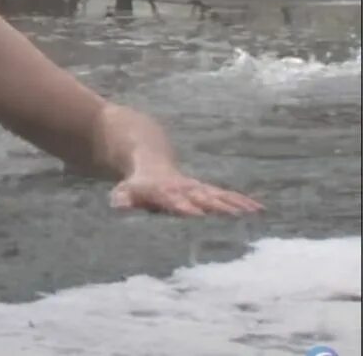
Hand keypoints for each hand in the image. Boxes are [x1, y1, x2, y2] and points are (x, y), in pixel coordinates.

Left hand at [110, 170, 263, 215]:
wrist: (150, 160)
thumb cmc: (136, 185)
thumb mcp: (124, 191)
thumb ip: (123, 198)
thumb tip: (117, 206)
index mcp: (164, 191)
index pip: (175, 200)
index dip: (184, 206)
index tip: (196, 214)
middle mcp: (185, 189)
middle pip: (203, 198)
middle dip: (218, 206)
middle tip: (235, 216)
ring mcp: (198, 189)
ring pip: (219, 196)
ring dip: (236, 205)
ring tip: (254, 213)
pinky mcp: (207, 190)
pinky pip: (227, 196)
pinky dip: (242, 202)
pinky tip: (259, 210)